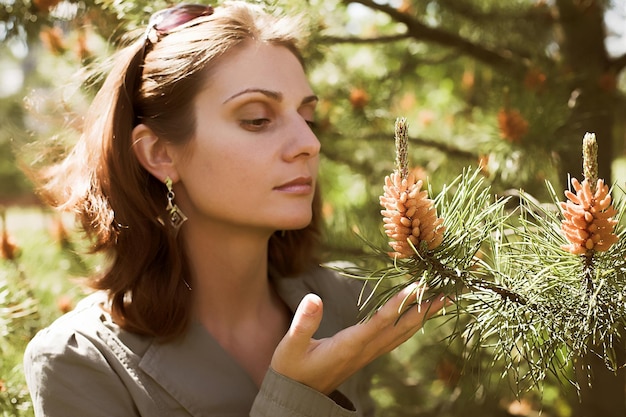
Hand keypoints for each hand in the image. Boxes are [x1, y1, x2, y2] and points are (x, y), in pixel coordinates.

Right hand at [271, 284, 447, 394]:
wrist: (295, 394)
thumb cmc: (291, 368)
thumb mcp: (291, 345)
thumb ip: (303, 323)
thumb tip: (314, 298)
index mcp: (349, 345)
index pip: (380, 322)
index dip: (399, 304)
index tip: (417, 286)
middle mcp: (363, 350)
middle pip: (401, 329)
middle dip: (424, 310)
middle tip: (447, 293)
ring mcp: (366, 354)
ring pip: (400, 334)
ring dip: (421, 317)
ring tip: (440, 302)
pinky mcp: (364, 355)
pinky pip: (393, 338)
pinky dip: (408, 325)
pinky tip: (414, 318)